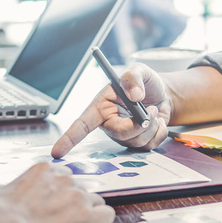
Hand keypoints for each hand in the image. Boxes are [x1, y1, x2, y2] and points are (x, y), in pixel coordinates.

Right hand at [0, 162, 114, 222]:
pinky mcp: (88, 216)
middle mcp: (66, 179)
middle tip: (63, 218)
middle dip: (74, 202)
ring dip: (88, 212)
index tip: (54, 203)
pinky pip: (107, 215)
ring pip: (96, 201)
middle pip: (81, 188)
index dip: (60, 191)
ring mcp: (79, 197)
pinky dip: (102, 222)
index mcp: (45, 170)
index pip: (63, 176)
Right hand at [51, 63, 171, 157]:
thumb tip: (134, 95)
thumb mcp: (140, 70)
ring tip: (153, 111)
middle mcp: (110, 123)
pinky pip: (149, 146)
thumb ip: (133, 77)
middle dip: (138, 125)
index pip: (82, 124)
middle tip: (150, 111)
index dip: (69, 138)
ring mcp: (124, 136)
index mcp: (102, 106)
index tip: (57, 152)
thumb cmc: (146, 83)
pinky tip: (158, 122)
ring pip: (136, 142)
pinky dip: (159, 133)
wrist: (164, 94)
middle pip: (119, 135)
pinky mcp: (138, 143)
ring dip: (151, 127)